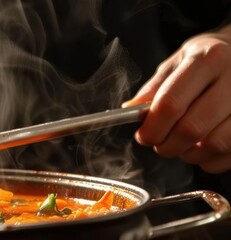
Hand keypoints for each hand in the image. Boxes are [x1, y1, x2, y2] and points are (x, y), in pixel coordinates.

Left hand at [122, 25, 230, 173]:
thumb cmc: (209, 58)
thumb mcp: (179, 61)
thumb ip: (155, 87)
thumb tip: (131, 110)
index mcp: (209, 59)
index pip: (171, 103)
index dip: (152, 127)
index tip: (144, 135)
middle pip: (192, 128)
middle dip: (167, 145)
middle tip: (160, 144)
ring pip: (215, 144)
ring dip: (190, 154)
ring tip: (182, 146)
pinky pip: (230, 154)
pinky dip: (211, 159)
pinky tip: (204, 148)